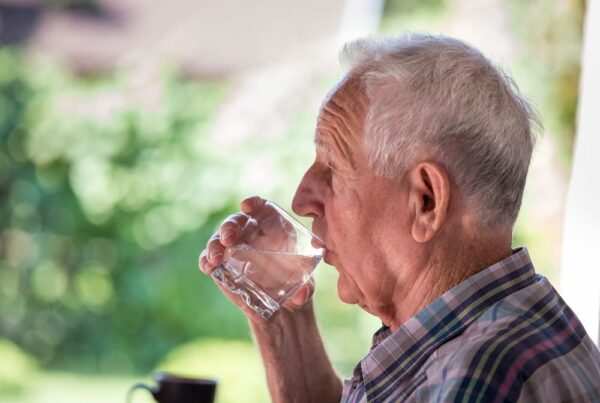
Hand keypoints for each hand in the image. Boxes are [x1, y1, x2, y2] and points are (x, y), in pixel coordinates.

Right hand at [198, 196, 314, 319]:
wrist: (283, 307)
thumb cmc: (297, 285)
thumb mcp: (306, 286)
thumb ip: (305, 289)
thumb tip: (300, 296)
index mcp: (274, 228)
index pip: (261, 207)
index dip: (254, 203)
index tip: (247, 206)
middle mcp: (251, 234)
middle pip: (236, 221)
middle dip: (229, 227)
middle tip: (228, 240)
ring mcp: (234, 250)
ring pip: (218, 238)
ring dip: (214, 245)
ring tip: (215, 258)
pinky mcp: (222, 266)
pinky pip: (209, 258)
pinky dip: (206, 260)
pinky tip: (208, 266)